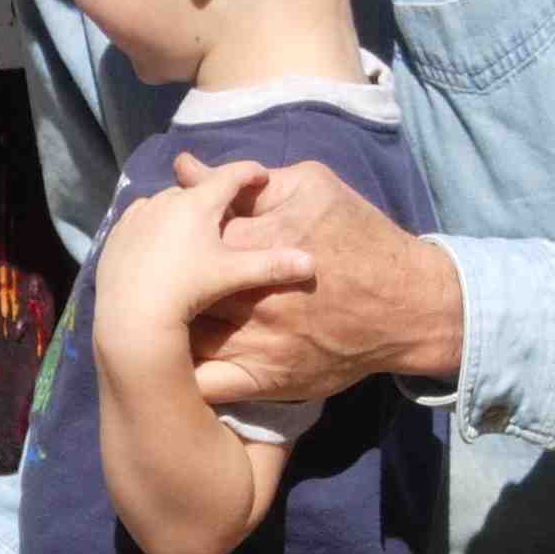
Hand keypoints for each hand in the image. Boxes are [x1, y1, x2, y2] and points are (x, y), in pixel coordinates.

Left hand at [94, 160, 315, 356]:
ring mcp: (138, 215)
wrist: (131, 315)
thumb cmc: (188, 289)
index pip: (231, 176)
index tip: (262, 175)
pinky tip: (162, 244)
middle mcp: (166, 200)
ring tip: (194, 228)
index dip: (251, 173)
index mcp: (198, 202)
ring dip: (183, 209)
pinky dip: (157, 224)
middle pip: (198, 189)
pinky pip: (143, 219)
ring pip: (167, 203)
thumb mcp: (233, 274)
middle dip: (215, 195)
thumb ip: (272, 265)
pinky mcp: (117, 232)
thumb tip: (312, 263)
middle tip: (229, 209)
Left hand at [170, 151, 463, 402]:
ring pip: (184, 339)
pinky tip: (167, 360)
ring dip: (161, 326)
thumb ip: (245, 182)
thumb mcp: (311, 188)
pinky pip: (207, 385)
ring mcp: (257, 344)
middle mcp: (252, 300)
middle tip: (147, 279)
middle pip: (179, 292)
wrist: (408, 306)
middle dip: (159, 285)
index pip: (189, 239)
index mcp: (259, 246)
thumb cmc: (362, 237)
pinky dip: (179, 375)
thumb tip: (185, 167)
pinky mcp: (266, 379)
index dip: (171, 237)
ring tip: (148, 315)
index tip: (166, 238)